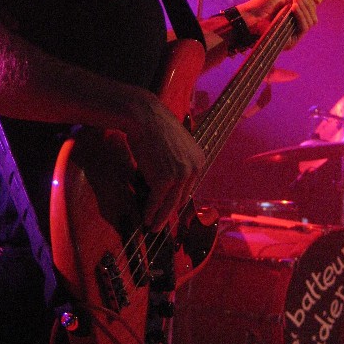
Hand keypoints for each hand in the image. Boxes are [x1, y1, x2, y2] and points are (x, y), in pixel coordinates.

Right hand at [125, 90, 204, 231]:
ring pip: (169, 204)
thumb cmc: (154, 129)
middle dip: (168, 212)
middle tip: (159, 223)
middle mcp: (194, 168)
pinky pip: (156, 201)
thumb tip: (172, 185)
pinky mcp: (165, 179)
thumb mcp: (175, 145)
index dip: (178, 202)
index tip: (170, 211)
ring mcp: (181, 174)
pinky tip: (145, 218)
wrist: (144, 116)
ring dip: (159, 218)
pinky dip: (150, 211)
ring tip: (152, 226)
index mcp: (200, 159)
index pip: (189, 188)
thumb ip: (178, 162)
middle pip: (180, 199)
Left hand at [239, 0, 317, 48]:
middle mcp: (296, 23)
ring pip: (310, 22)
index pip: (311, 10)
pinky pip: (304, 28)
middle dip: (307, 4)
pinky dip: (301, 17)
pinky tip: (294, 8)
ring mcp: (294, 33)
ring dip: (305, 9)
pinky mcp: (292, 40)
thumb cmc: (264, 3)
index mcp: (295, 13)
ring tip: (295, 1)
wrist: (252, 15)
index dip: (309, 2)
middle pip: (313, 16)